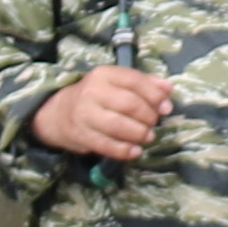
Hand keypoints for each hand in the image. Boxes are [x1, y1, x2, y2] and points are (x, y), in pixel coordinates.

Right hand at [29, 65, 173, 163]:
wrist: (59, 112)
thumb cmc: (98, 97)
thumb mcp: (117, 83)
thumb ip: (144, 83)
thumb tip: (168, 89)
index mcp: (104, 74)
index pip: (134, 80)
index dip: (155, 95)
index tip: (166, 108)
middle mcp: (92, 91)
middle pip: (129, 104)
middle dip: (148, 117)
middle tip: (153, 123)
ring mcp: (84, 113)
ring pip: (118, 125)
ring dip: (139, 134)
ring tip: (147, 137)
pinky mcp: (80, 134)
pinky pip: (106, 145)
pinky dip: (124, 150)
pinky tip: (135, 152)